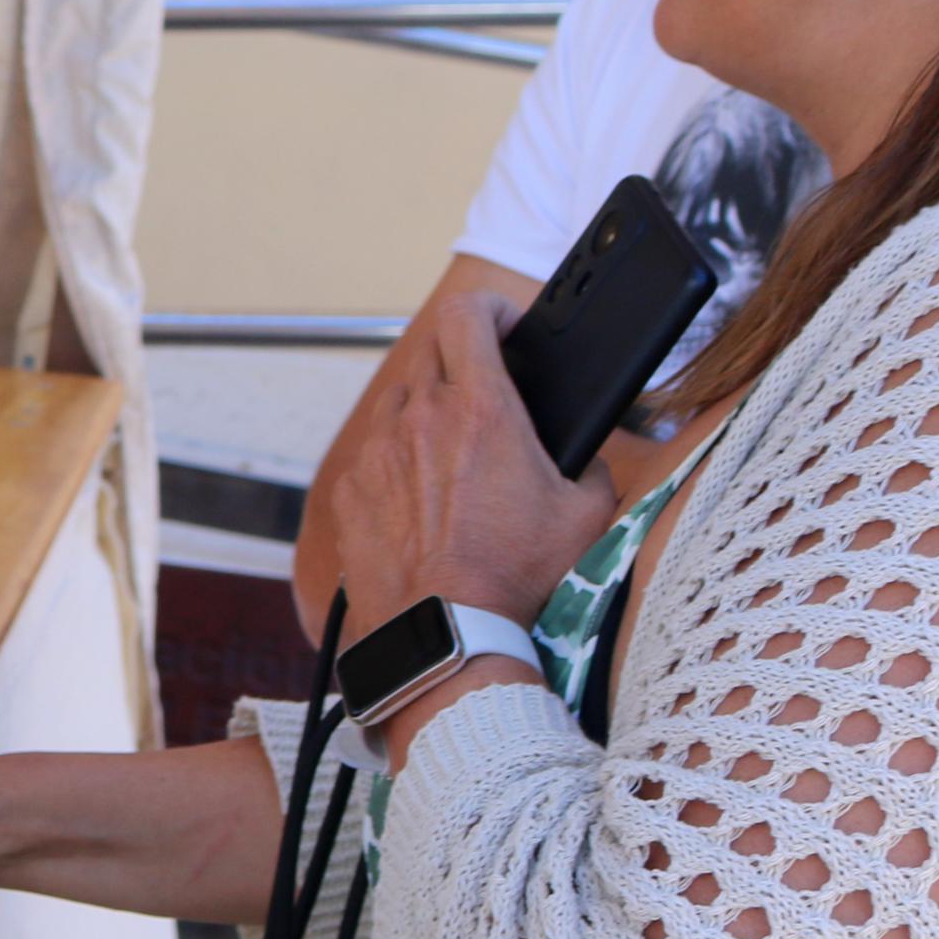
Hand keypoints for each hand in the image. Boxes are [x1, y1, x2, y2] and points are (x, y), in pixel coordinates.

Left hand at [313, 288, 619, 651]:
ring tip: (455, 449)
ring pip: (398, 400)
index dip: (488, 306)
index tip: (502, 318)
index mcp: (481, 411)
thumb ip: (588, 465)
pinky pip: (372, 452)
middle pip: (431, 350)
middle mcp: (420, 418)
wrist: (447, 632)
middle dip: (461, 356)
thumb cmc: (516, 578)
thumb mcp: (585, 515)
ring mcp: (377, 451)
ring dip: (426, 408)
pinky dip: (396, 457)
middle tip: (486, 388)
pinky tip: (421, 492)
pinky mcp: (350, 487)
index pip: (468, 316)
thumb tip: (578, 455)